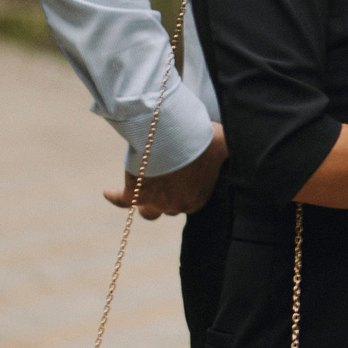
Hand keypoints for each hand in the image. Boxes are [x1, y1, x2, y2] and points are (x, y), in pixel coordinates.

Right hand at [104, 127, 225, 219]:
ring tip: (145, 191)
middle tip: (168, 178)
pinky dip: (114, 196)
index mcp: (197, 199)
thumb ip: (228, 148)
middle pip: (170, 208)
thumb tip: (238, 144)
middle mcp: (175, 206)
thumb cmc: (199, 139)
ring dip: (147, 203)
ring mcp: (153, 202)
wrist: (171, 136)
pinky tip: (108, 192)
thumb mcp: (222, 143)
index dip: (188, 191)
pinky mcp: (133, 194)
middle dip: (170, 196)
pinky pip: (121, 201)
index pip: (191, 203)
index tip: (185, 179)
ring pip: (148, 212)